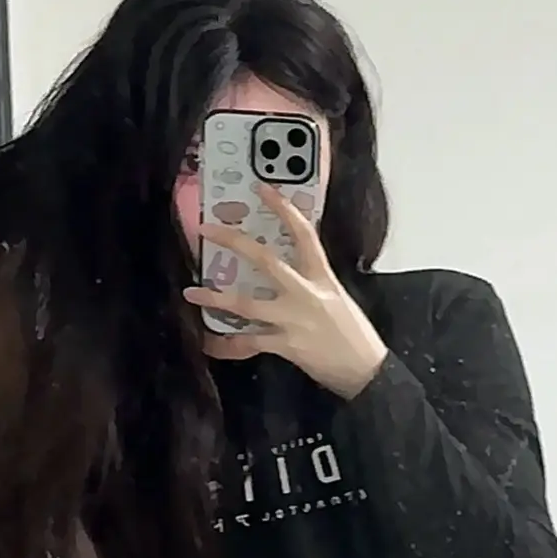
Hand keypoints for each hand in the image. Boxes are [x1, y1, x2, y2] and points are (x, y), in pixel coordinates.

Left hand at [185, 187, 386, 399]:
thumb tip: (283, 271)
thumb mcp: (336, 296)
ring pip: (246, 305)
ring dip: (215, 298)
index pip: (304, 233)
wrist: (365, 368)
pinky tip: (210, 343)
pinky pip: (249, 343)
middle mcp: (306, 293)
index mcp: (321, 276)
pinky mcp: (286, 345)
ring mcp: (293, 319)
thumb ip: (310, 281)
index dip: (283, 208)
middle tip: (206, 229)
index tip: (262, 188)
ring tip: (191, 293)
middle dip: (234, 242)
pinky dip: (227, 345)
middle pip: (266, 260)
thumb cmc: (352, 332)